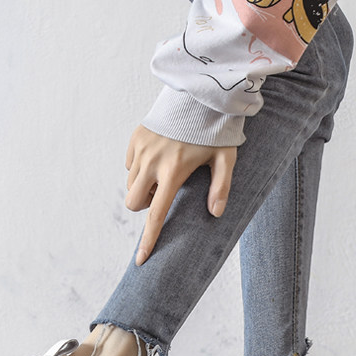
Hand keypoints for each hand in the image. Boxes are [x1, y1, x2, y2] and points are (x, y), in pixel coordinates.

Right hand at [124, 124, 236, 264]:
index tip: (141, 260)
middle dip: (145, 205)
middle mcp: (152, 161)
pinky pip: (130, 164)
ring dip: (143, 187)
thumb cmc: (215, 131)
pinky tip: (159, 157)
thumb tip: (215, 214)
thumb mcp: (225, 159)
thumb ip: (221, 188)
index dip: (149, 239)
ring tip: (166, 172)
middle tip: (165, 192)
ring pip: (130, 183)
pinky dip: (140, 168)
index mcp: (173, 171)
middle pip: (134, 201)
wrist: (198, 95)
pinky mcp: (136, 137)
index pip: (156, 213)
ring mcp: (141, 148)